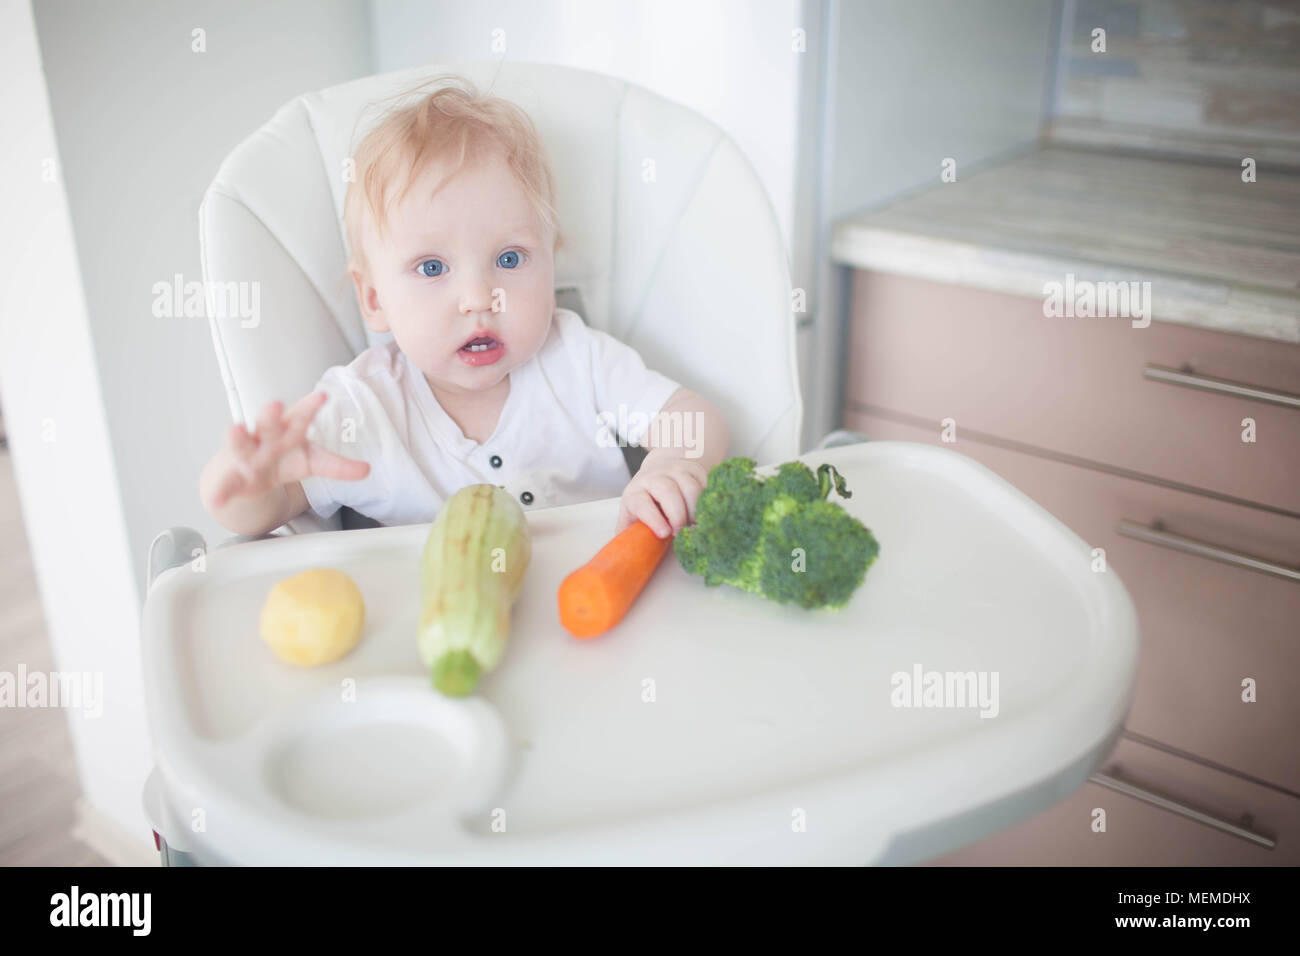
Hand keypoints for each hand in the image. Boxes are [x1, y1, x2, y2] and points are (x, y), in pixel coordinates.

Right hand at [208, 391, 369, 508]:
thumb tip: (368, 469)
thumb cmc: (282, 459)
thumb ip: (338, 466)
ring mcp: (247, 457)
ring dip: (238, 437)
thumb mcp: (313, 462)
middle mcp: (265, 439)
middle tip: (275, 404)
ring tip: (235, 429)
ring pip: (241, 445)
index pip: (300, 417)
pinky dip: (220, 492)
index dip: (309, 407)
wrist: (249, 475)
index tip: (321, 396)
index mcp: (287, 432)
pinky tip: (215, 498)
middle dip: (271, 415)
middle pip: (268, 425)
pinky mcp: (234, 479)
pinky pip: (226, 485)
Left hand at [614, 455, 709, 539]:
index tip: (664, 534)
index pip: (642, 503)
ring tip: (694, 525)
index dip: (654, 519)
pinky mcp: (694, 470)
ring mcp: (676, 471)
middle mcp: (654, 478)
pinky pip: (705, 485)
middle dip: (677, 515)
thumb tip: (628, 558)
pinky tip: (704, 514)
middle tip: (681, 532)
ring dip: (695, 511)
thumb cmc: (645, 502)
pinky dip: (707, 503)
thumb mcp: (632, 517)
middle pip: (668, 491)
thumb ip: (629, 536)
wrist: (658, 472)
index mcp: (635, 492)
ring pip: (690, 488)